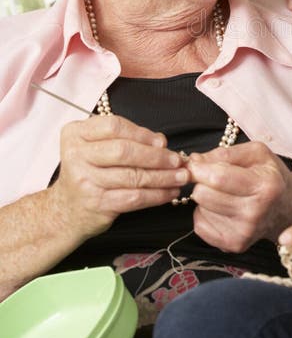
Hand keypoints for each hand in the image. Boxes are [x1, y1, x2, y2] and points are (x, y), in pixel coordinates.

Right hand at [54, 115, 188, 237]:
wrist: (66, 210)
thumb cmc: (88, 173)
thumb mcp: (97, 148)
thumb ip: (125, 139)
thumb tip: (161, 142)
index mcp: (76, 134)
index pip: (114, 126)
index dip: (142, 133)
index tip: (162, 142)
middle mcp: (76, 155)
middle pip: (124, 151)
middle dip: (156, 156)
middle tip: (177, 160)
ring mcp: (85, 181)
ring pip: (133, 176)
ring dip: (162, 177)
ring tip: (180, 177)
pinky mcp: (97, 203)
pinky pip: (134, 198)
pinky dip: (156, 195)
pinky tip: (169, 192)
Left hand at [186, 142, 291, 251]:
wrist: (287, 209)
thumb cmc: (270, 177)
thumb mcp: (257, 153)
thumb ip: (226, 153)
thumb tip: (195, 162)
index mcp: (263, 186)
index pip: (217, 178)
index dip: (199, 169)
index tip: (195, 164)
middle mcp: (255, 213)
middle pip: (203, 195)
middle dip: (202, 182)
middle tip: (214, 179)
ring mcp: (244, 232)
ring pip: (200, 209)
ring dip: (205, 199)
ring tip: (224, 194)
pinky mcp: (234, 245)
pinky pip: (200, 226)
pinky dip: (206, 215)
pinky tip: (222, 209)